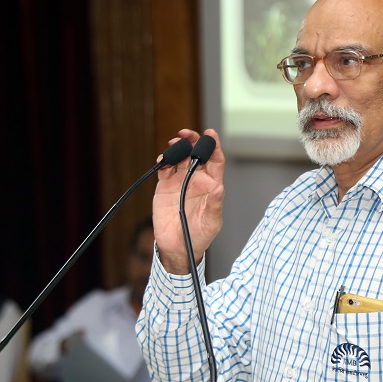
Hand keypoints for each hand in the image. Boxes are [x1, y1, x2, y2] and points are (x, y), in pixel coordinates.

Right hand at [153, 128, 225, 273]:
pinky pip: (165, 168)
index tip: (210, 134)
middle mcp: (196, 180)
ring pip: (180, 157)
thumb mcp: (211, 222)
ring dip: (178, 147)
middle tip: (186, 133)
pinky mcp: (165, 187)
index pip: (215, 160)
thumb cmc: (199, 236)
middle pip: (196, 153)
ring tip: (174, 143)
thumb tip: (219, 188)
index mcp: (211, 185)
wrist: (177, 247)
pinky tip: (163, 160)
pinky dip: (163, 161)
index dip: (213, 146)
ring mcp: (180, 182)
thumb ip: (215, 205)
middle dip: (193, 140)